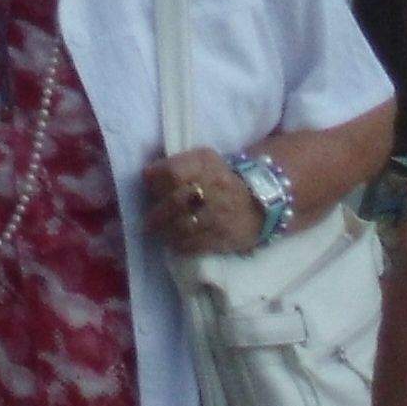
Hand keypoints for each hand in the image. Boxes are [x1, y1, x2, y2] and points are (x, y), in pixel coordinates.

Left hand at [141, 150, 260, 256]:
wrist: (260, 202)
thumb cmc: (221, 179)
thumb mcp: (203, 160)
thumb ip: (176, 164)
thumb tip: (146, 176)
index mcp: (206, 164)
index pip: (173, 173)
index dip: (155, 181)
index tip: (148, 187)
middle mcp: (214, 187)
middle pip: (175, 202)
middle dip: (157, 213)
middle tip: (148, 221)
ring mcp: (220, 214)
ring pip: (183, 226)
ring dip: (165, 231)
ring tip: (159, 233)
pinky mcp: (225, 237)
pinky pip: (196, 245)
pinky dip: (180, 245)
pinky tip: (175, 243)